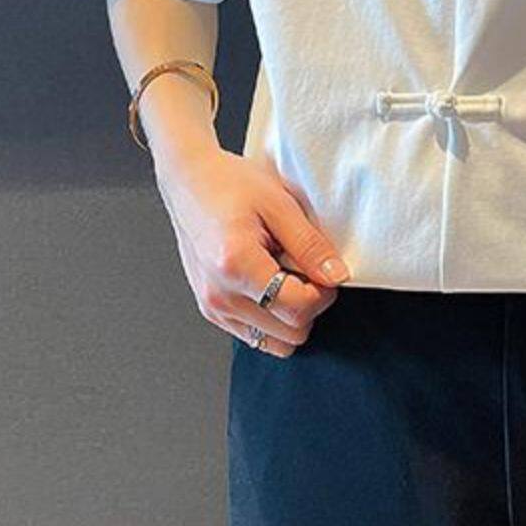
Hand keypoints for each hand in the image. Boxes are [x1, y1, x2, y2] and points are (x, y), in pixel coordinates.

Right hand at [151, 145, 350, 356]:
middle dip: (310, 306)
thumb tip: (336, 276)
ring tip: (287, 278)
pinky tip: (270, 285)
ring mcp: (212, 306)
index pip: (298, 309)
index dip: (324, 294)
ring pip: (275, 343)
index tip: (325, 271)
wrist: (189, 182)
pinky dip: (272, 319)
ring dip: (291, 317)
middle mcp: (219, 294)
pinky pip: (255, 336)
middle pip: (291, 333)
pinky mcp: (211, 310)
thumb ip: (310, 246)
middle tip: (307, 271)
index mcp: (236, 265)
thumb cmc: (228, 184)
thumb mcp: (280, 204)